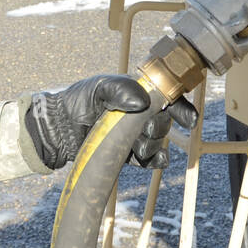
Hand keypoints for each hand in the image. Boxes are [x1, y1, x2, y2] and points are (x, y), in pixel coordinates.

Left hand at [25, 75, 197, 169]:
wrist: (59, 127)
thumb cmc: (79, 100)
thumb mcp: (98, 87)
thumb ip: (120, 89)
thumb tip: (142, 101)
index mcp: (137, 93)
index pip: (167, 98)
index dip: (180, 108)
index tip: (188, 119)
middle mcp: (139, 114)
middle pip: (164, 122)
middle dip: (159, 127)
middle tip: (145, 129)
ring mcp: (134, 136)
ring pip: (157, 142)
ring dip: (152, 145)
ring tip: (136, 145)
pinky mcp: (127, 155)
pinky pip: (149, 160)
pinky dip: (155, 160)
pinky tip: (154, 160)